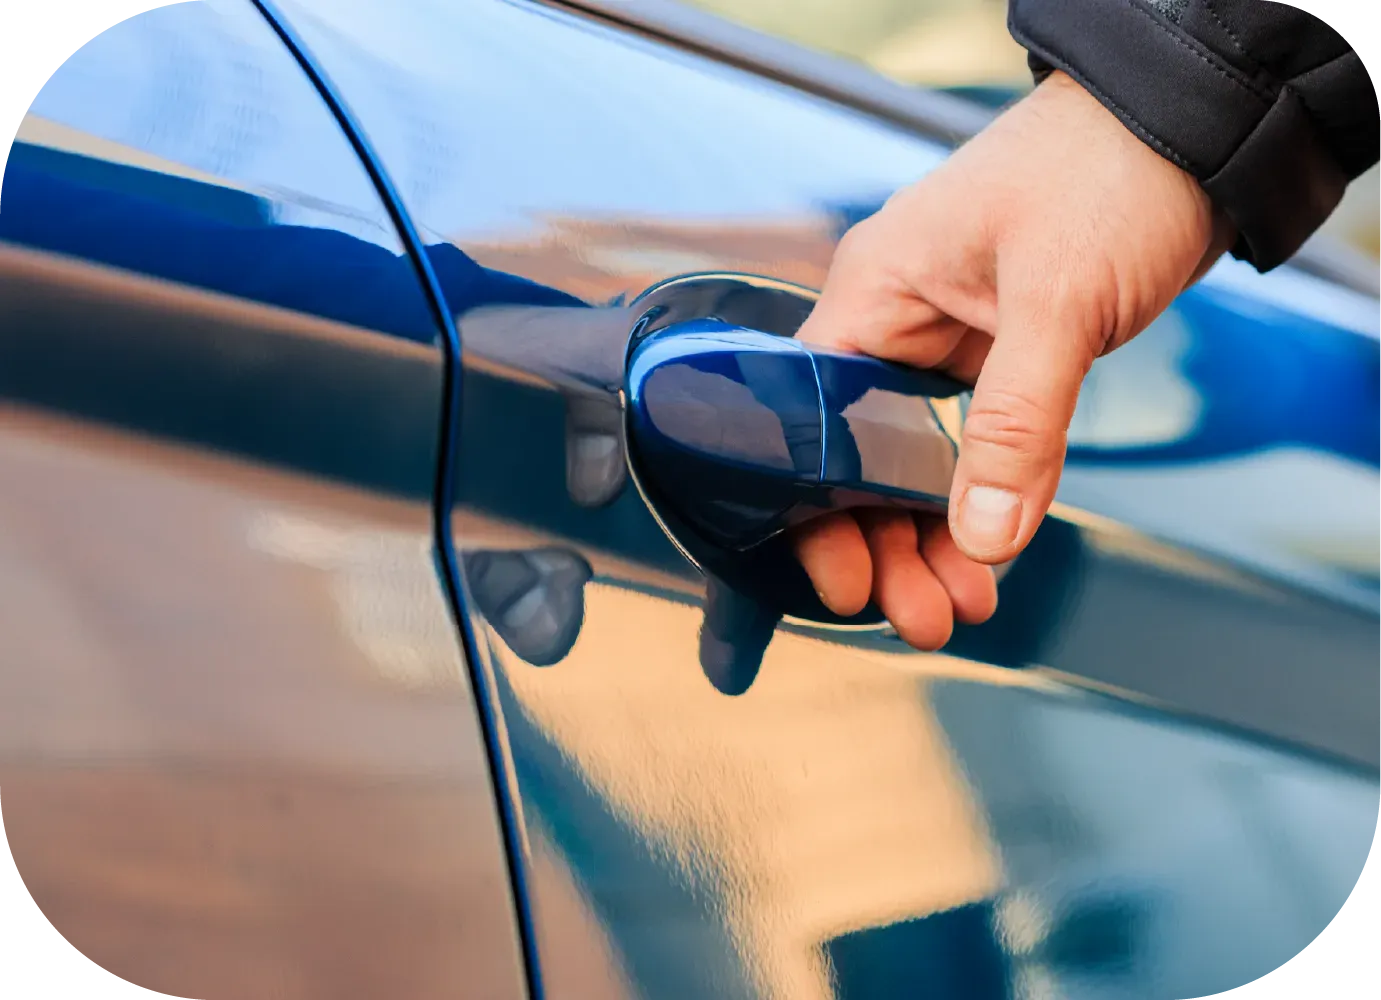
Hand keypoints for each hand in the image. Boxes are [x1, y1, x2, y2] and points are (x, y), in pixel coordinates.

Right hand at [792, 71, 1233, 649]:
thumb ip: (1018, 421)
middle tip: (920, 618)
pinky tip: (990, 557)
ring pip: (917, 463)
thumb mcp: (1057, 300)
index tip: (850, 580)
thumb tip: (985, 533)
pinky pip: (975, 448)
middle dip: (885, 543)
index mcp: (873, 294)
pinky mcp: (999, 359)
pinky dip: (984, 503)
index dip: (819, 507)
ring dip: (935, 538)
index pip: (810, 421)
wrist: (1190, 131)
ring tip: (959, 606)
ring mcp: (947, 345)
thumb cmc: (1106, 170)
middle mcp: (896, 325)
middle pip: (860, 458)